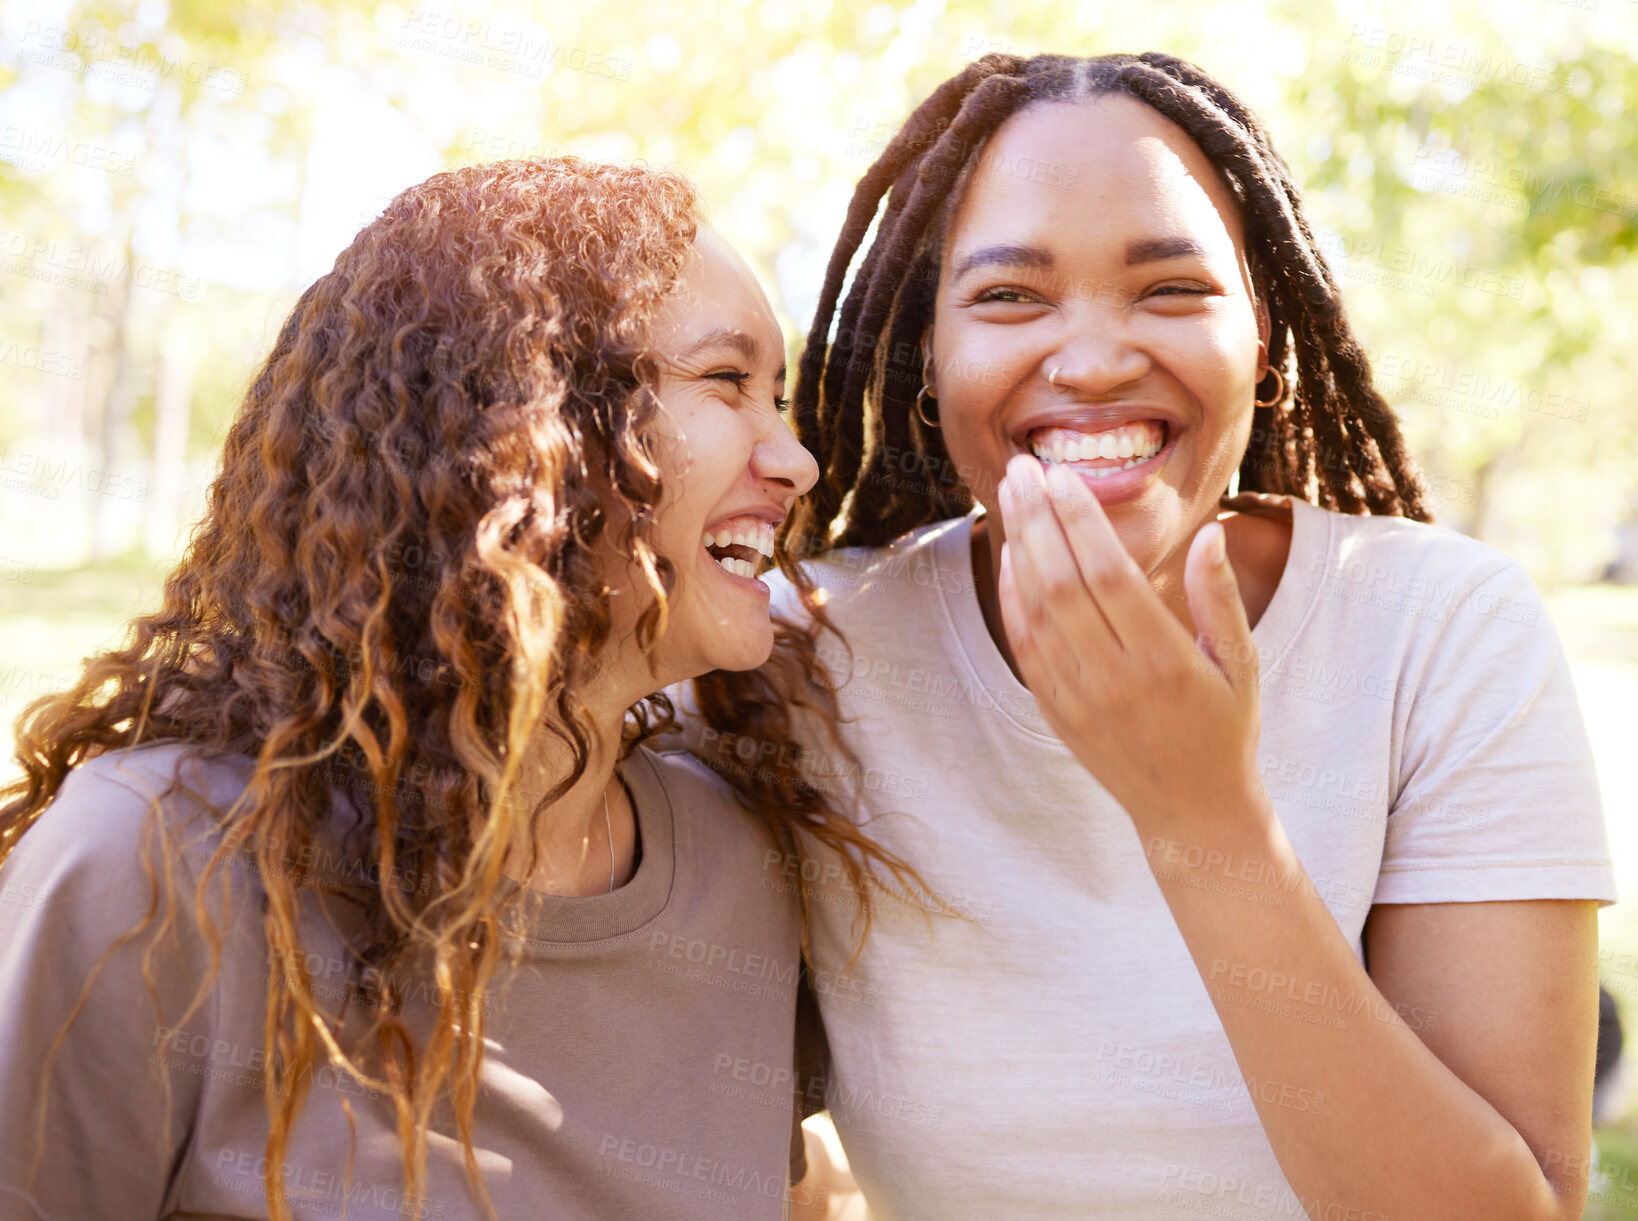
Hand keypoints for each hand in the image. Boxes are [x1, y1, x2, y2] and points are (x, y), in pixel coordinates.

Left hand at [995, 454, 1269, 834]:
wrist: (1192, 811)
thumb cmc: (1226, 727)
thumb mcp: (1242, 664)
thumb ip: (1221, 599)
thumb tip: (1212, 533)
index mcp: (1165, 661)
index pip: (1109, 575)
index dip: (1079, 521)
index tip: (1061, 475)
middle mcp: (1113, 679)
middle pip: (1060, 583)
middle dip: (1037, 519)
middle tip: (1021, 467)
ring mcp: (1077, 698)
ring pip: (1034, 609)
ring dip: (1018, 547)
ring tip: (1011, 495)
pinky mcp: (1055, 711)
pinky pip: (1024, 644)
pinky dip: (1012, 596)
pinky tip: (1011, 554)